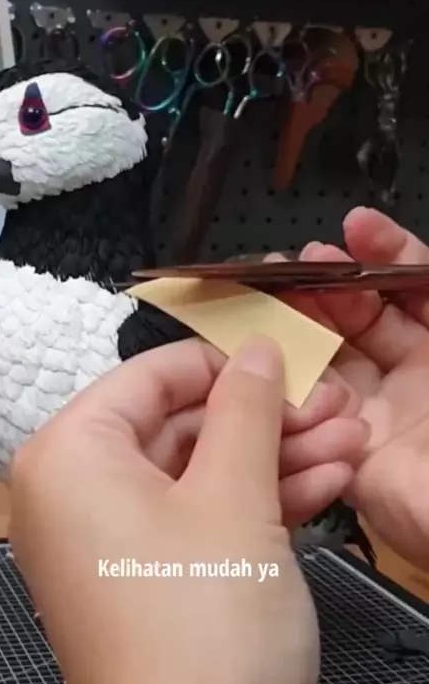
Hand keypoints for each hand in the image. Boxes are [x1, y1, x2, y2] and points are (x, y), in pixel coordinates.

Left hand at [8, 337, 362, 683]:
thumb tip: (254, 350)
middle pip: (183, 425)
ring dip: (278, 459)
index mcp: (72, 456)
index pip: (150, 376)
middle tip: (331, 406)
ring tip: (348, 443)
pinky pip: (201, 517)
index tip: (283, 365)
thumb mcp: (233, 496)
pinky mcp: (150, 579)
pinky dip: (259, 501)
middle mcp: (79, 493)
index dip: (223, 365)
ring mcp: (115, 541)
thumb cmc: (201, 622)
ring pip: (202, 473)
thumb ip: (245, 409)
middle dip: (267, 419)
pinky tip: (325, 484)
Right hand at [288, 207, 428, 569]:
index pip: (405, 287)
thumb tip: (371, 228)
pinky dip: (289, 387)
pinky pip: (311, 417)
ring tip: (271, 300)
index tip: (352, 228)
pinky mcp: (351, 455)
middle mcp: (411, 374)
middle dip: (326, 286)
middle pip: (357, 318)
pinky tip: (274, 358)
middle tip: (294, 264)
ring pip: (326, 361)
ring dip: (298, 329)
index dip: (378, 255)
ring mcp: (379, 413)